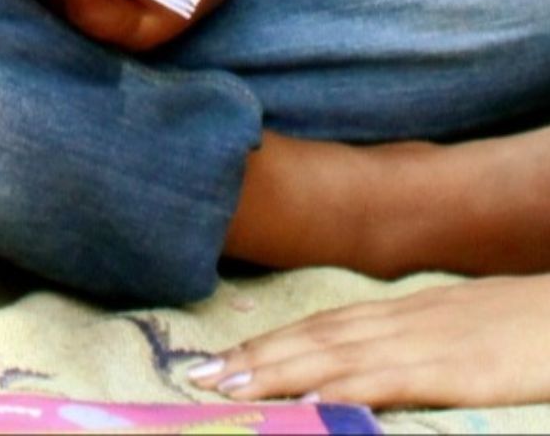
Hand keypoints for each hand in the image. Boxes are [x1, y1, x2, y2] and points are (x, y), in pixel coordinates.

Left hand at [189, 274, 549, 408]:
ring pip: (337, 355)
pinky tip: (304, 404)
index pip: (327, 324)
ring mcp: (428, 342)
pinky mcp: (453, 369)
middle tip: (201, 376)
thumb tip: (384, 363)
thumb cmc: (535, 326)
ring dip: (277, 372)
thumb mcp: (472, 332)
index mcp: (411, 312)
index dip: (274, 342)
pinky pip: (385, 379)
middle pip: (319, 337)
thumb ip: (426, 343)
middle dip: (257, 357)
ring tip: (227, 387)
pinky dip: (339, 390)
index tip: (226, 359)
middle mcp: (408, 319)